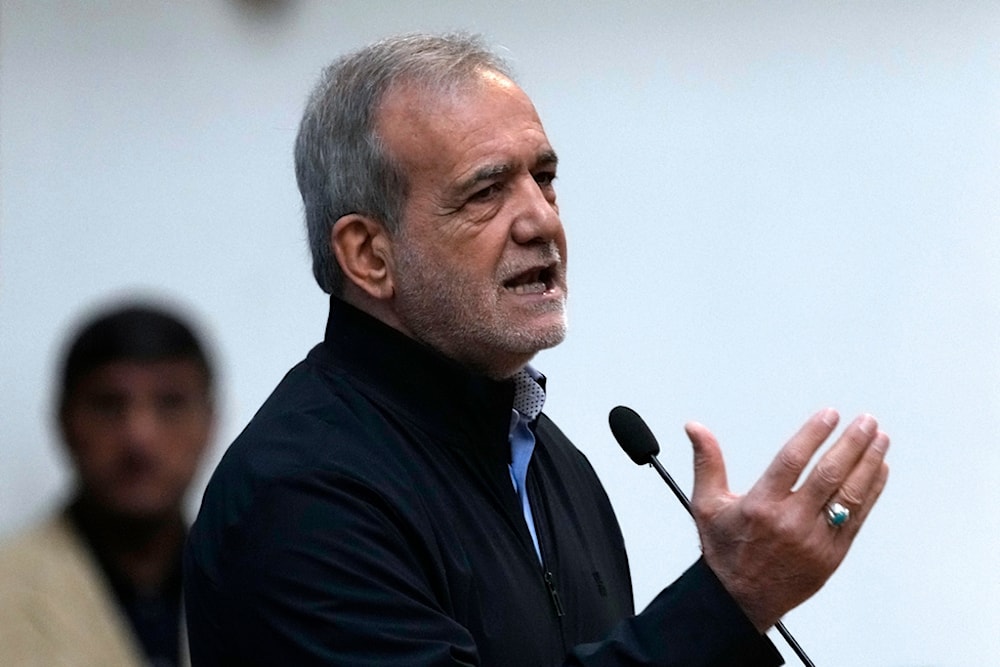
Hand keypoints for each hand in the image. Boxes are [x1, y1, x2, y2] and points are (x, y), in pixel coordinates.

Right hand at [685, 409, 889, 631]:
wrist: (740, 600)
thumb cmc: (726, 551)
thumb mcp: (707, 504)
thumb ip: (707, 461)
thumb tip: (696, 428)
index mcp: (761, 506)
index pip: (792, 461)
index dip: (813, 434)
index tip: (828, 414)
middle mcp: (790, 522)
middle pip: (828, 475)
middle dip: (852, 443)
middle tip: (865, 421)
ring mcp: (815, 540)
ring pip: (849, 496)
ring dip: (868, 464)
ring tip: (880, 439)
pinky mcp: (832, 555)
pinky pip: (858, 519)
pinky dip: (871, 492)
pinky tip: (879, 470)